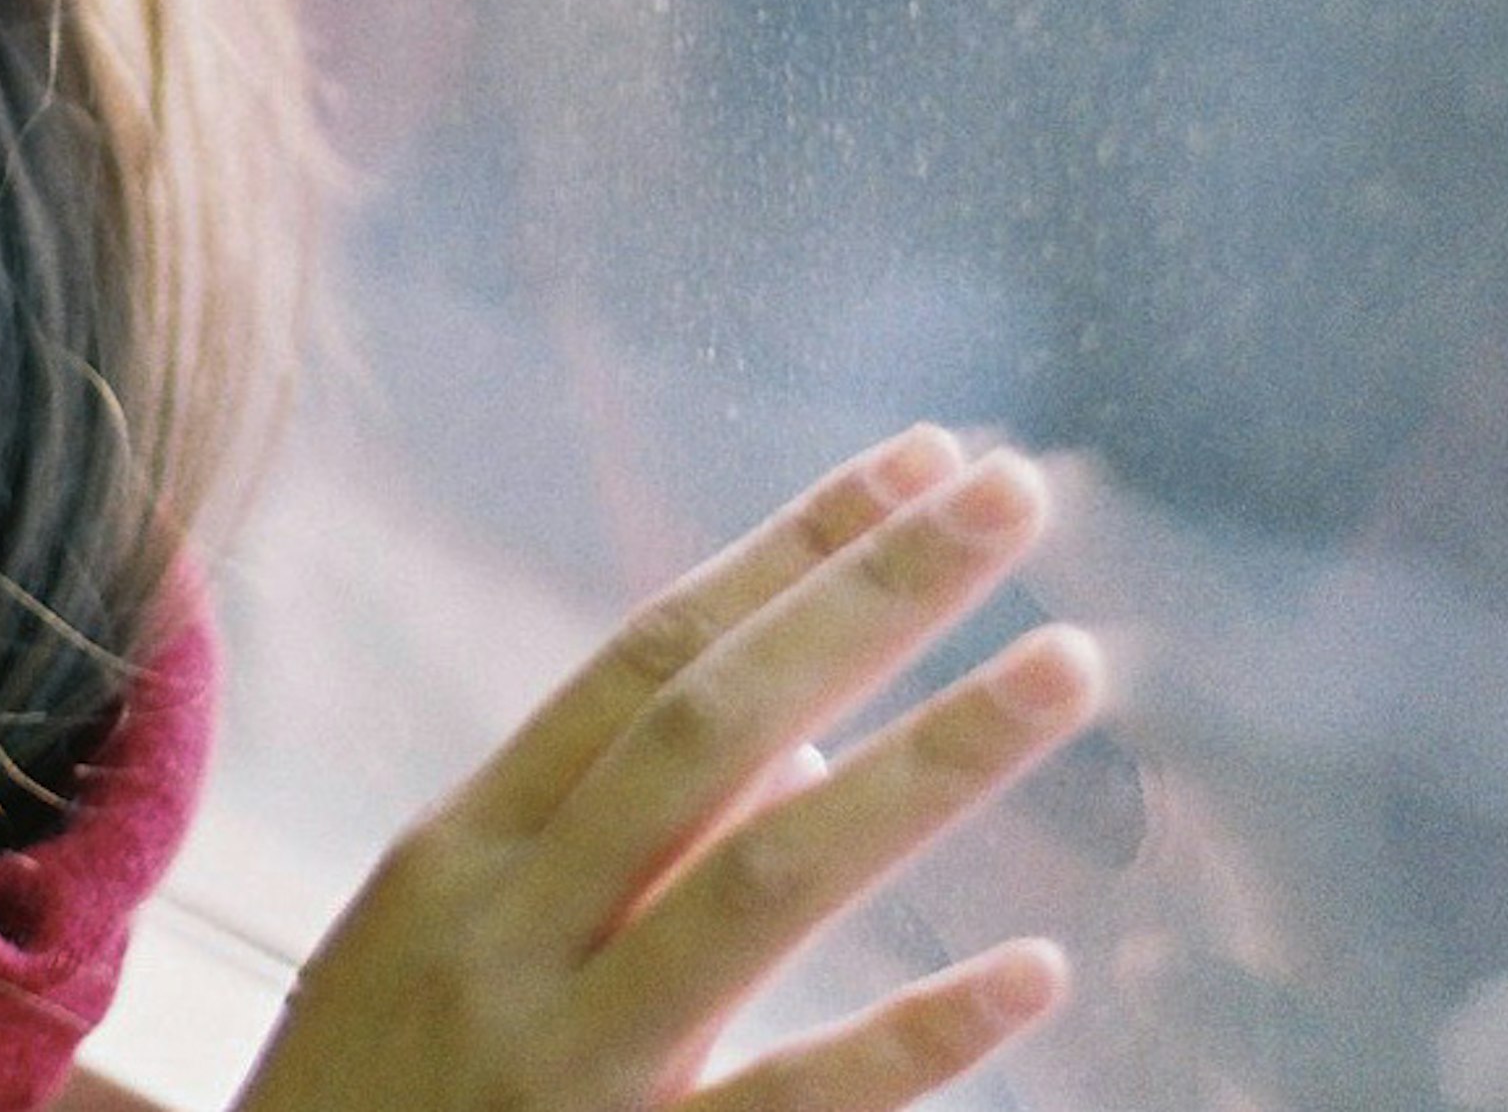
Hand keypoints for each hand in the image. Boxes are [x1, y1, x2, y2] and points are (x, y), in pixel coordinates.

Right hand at [235, 427, 1106, 1111]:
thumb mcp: (438, 953)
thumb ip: (602, 844)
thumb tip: (818, 745)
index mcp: (461, 851)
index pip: (649, 656)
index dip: (792, 550)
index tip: (922, 460)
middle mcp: (506, 930)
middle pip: (714, 723)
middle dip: (871, 596)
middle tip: (1018, 493)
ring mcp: (563, 1061)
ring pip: (763, 877)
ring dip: (931, 762)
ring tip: (1070, 664)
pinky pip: (789, 1105)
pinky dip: (912, 1039)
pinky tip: (1033, 973)